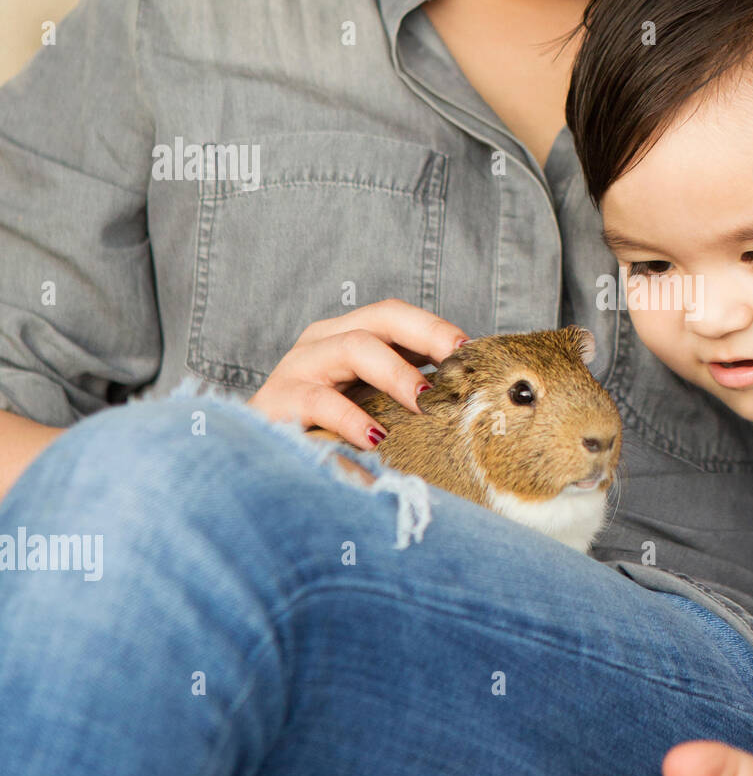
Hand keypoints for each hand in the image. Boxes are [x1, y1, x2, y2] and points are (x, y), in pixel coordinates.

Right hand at [248, 299, 469, 450]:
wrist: (256, 459)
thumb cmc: (322, 431)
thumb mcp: (369, 408)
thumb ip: (404, 398)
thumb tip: (462, 402)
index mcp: (348, 337)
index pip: (397, 316)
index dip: (436, 328)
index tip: (473, 352)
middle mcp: (324, 341)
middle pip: (381, 318)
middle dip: (427, 335)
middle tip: (458, 366)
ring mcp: (298, 366)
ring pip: (354, 347)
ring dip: (397, 373)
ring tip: (424, 402)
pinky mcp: (277, 401)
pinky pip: (320, 400)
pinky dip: (352, 419)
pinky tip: (376, 438)